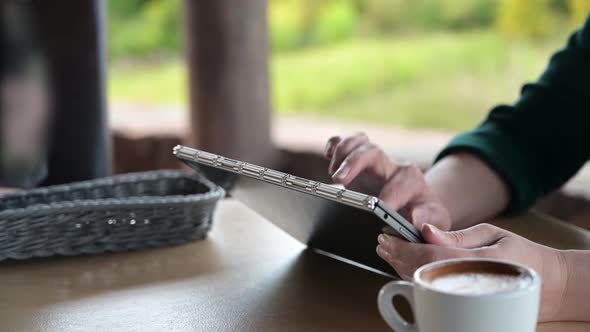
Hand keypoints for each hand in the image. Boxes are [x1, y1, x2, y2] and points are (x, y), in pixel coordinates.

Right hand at [324, 133, 451, 230]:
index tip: (381, 206)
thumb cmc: (422, 216)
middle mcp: (390, 167)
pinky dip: (334, 145)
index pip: (403, 180)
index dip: (392, 192)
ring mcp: (372, 162)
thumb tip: (415, 219)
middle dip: (355, 162)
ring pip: (359, 143)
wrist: (416, 206)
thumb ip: (429, 221)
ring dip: (343, 153)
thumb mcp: (433, 220)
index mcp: (412, 181)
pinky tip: (328, 156)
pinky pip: (345, 143)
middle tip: (340, 180)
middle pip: (374, 153)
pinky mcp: (356, 161)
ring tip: (333, 174)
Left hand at [376, 223, 566, 321]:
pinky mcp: (465, 305)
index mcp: (480, 263)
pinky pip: (434, 292)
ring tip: (389, 252)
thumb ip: (457, 236)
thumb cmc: (523, 255)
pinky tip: (406, 266)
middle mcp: (471, 284)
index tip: (385, 238)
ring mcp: (467, 298)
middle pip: (420, 273)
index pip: (429, 258)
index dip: (402, 249)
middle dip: (396, 258)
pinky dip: (415, 278)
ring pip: (424, 285)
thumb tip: (425, 231)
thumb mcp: (492, 234)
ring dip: (401, 268)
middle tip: (382, 244)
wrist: (548, 284)